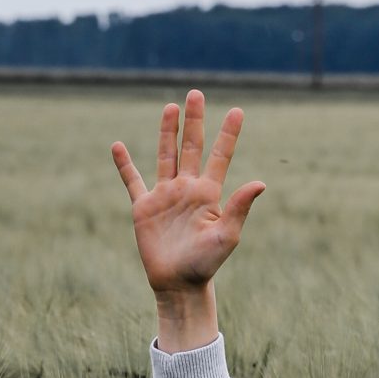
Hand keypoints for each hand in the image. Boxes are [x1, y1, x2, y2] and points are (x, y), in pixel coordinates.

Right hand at [111, 91, 265, 349]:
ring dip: (168, 132)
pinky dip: (125, 164)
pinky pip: (133, 181)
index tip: (237, 110)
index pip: (220, 155)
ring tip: (171, 107)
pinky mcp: (144, 207)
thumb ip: (239, 207)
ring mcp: (165, 196)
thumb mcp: (227, 235)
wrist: (179, 283)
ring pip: (166, 155)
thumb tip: (260, 182)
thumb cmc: (206, 263)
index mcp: (209, 193)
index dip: (228, 133)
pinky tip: (118, 146)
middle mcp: (188, 189)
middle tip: (195, 93)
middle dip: (194, 121)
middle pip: (192, 146)